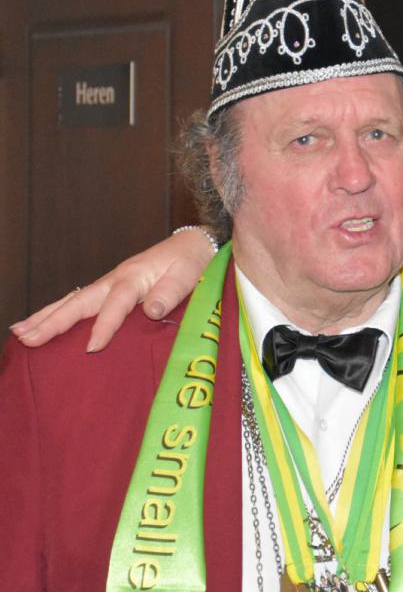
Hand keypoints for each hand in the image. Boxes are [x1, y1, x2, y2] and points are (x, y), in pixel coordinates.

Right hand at [9, 228, 217, 351]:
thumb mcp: (187, 276)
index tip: (92, 347)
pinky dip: (59, 311)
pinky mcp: (111, 287)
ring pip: (73, 300)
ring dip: (46, 316)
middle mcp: (116, 279)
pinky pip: (80, 300)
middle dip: (52, 321)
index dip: (104, 327)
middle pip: (79, 302)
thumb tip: (151, 311)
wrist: (194, 244)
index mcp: (134, 278)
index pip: (115, 305)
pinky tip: (43, 322)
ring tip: (20, 332)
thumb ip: (170, 293)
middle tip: (26, 338)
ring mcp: (110, 282)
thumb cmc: (191, 262)